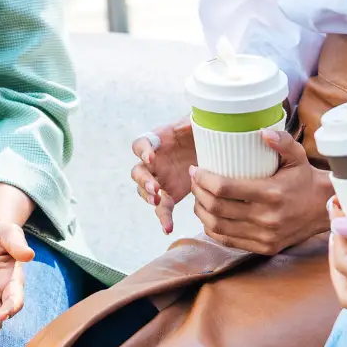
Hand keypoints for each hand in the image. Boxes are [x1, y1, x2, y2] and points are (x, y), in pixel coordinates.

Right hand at [131, 118, 196, 234]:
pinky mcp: (168, 195)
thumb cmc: (197, 133)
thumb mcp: (194, 125)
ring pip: (144, 190)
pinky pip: (161, 208)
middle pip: (138, 171)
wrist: (207, 151)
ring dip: (148, 197)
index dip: (143, 151)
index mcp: (156, 142)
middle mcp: (153, 162)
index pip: (140, 145)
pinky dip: (163, 218)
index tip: (151, 157)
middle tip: (154, 187)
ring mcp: (158, 179)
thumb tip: (193, 119)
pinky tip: (168, 228)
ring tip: (158, 203)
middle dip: (143, 180)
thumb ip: (190, 122)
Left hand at [190, 128, 331, 254]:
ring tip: (198, 196)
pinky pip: (228, 240)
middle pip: (217, 208)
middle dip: (198, 193)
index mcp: (271, 194)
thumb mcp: (298, 155)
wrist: (322, 209)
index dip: (204, 179)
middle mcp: (266, 219)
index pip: (225, 189)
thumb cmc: (305, 178)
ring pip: (218, 227)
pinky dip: (213, 228)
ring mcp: (264, 237)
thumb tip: (262, 131)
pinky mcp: (263, 248)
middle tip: (194, 179)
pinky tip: (209, 215)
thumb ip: (282, 141)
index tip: (196, 168)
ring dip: (202, 211)